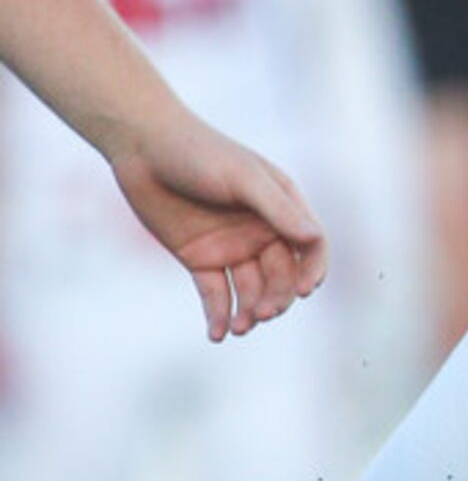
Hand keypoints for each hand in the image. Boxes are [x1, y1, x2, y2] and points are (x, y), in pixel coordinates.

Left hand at [101, 107, 328, 340]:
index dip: (312, 270)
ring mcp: (231, 248)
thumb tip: (313, 239)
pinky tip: (217, 333)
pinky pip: (215, 295)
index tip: (304, 290)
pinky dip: (218, 315)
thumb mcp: (242, 178)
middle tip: (261, 314)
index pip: (310, 247)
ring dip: (249, 312)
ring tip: (238, 328)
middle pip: (281, 276)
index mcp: (282, 208)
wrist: (141, 146)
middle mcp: (261, 232)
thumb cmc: (198, 152)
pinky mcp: (199, 259)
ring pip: (250, 291)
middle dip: (276, 298)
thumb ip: (278, 209)